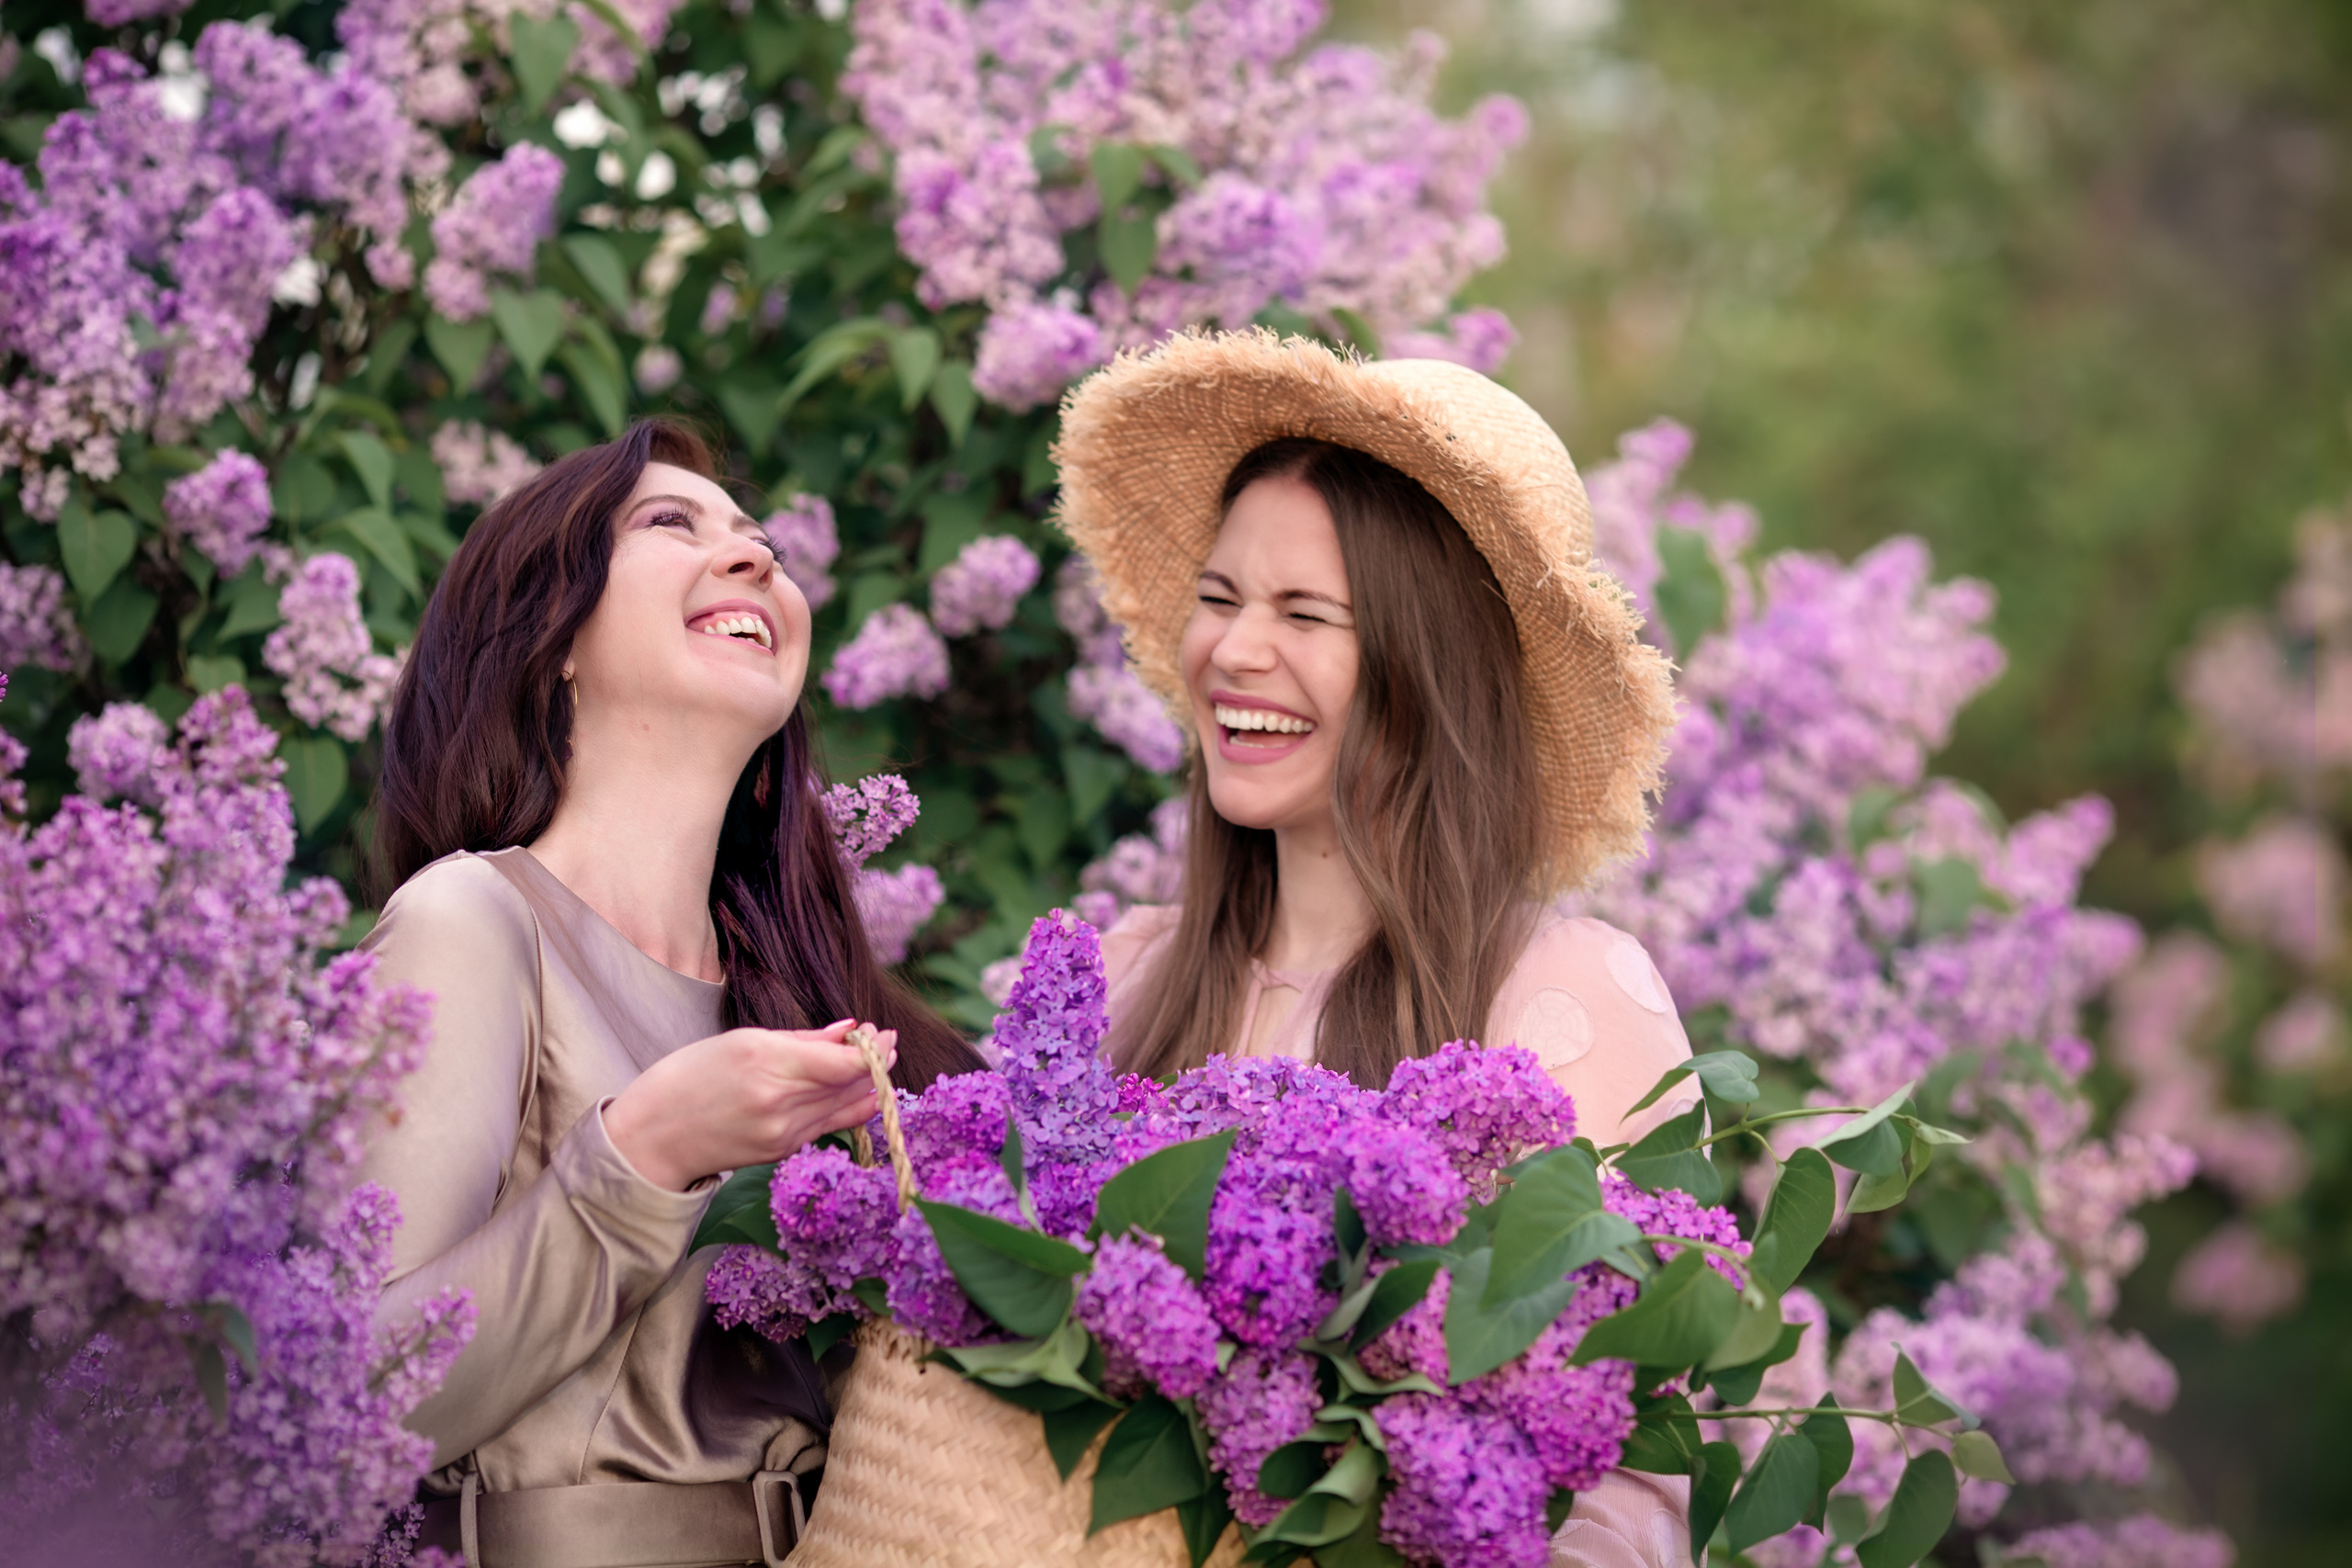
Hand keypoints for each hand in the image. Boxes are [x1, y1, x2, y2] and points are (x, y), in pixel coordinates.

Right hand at [602, 1017, 896, 1190]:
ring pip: (845, 1107)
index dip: (873, 1048)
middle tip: (886, 1041)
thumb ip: (801, 1039)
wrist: (652, 1139)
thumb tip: (847, 1029)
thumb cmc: (687, 1078)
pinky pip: (827, 1125)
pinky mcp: (782, 1151)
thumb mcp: (739, 1041)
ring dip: (867, 1084)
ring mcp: (784, 1133)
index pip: (845, 1062)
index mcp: (768, 1063)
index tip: (882, 1032)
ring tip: (876, 1061)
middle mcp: (781, 1102)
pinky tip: (855, 1090)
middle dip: (875, 1062)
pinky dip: (846, 1106)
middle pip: (851, 1084)